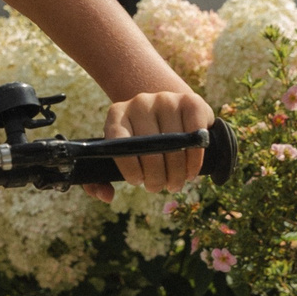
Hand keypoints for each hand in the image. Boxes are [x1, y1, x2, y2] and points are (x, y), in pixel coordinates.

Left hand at [94, 88, 214, 200]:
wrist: (168, 113)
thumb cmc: (139, 143)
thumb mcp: (118, 156)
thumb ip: (101, 181)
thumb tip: (106, 196)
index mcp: (117, 115)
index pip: (118, 142)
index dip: (129, 167)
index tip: (137, 182)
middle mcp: (140, 103)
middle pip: (150, 147)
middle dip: (156, 177)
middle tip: (160, 187)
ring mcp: (166, 99)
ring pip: (174, 144)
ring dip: (177, 172)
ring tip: (175, 183)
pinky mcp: (191, 101)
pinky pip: (195, 134)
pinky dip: (194, 159)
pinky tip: (190, 171)